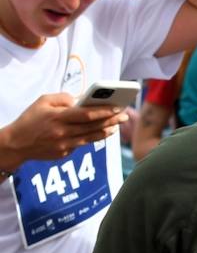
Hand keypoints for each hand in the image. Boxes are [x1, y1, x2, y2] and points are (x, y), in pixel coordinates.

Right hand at [0, 93, 124, 165]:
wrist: (16, 144)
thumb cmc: (30, 119)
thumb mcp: (43, 101)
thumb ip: (63, 98)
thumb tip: (81, 99)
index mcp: (58, 117)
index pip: (86, 115)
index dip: (104, 111)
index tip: (117, 107)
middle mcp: (62, 132)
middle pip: (93, 127)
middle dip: (111, 121)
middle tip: (124, 116)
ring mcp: (64, 145)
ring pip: (91, 138)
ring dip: (106, 131)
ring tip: (116, 126)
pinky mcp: (63, 154)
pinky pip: (81, 144)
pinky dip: (91, 138)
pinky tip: (100, 133)